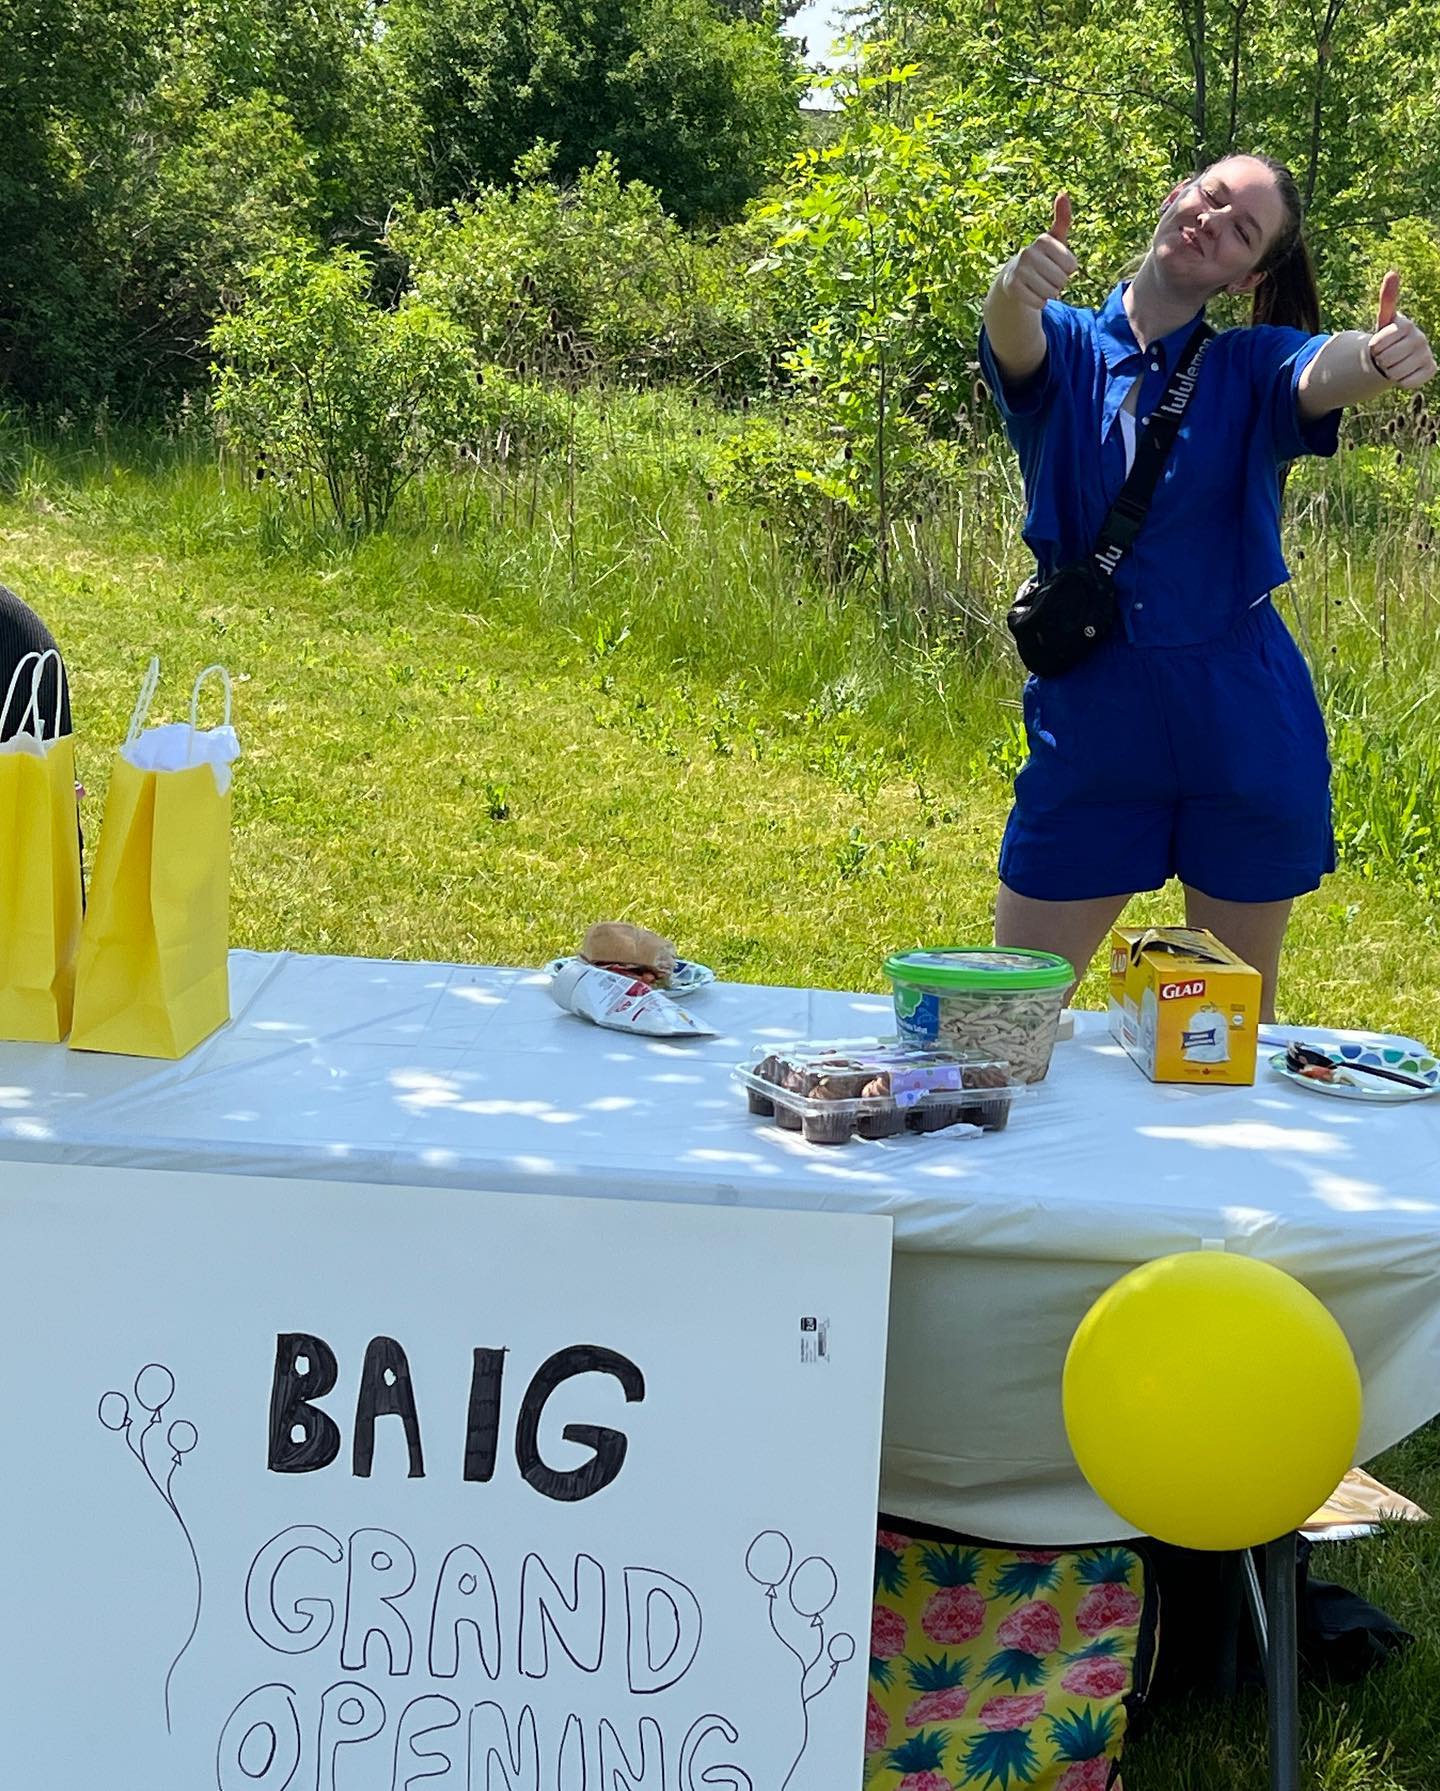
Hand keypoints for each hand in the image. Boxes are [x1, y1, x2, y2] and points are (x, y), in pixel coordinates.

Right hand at [1002, 193, 1078, 312]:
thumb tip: (1063, 192)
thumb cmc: (1041, 257)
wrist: (1013, 276)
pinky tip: (1031, 294)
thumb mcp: (1054, 239)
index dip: (1068, 270)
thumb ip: (1062, 218)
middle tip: (1046, 277)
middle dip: (1058, 283)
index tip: (1056, 265)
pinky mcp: (1012, 287)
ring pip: (1051, 293)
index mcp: (1043, 240)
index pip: (1072, 266)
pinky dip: (1039, 303)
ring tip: (1038, 285)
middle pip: (1062, 280)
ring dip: (1049, 294)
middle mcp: (1028, 252)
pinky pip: (1039, 303)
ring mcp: (1018, 269)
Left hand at [1367, 271, 1436, 388]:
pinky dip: (1402, 381)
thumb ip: (1387, 299)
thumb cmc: (1386, 340)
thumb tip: (1392, 272)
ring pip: (1396, 372)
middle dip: (1380, 361)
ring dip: (1389, 372)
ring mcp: (1426, 354)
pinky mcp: (1431, 369)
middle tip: (1385, 356)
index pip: (1380, 342)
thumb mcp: (1383, 322)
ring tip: (1393, 364)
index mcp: (1406, 325)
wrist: (1395, 358)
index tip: (1378, 344)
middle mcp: (1420, 337)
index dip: (1375, 346)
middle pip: (1387, 358)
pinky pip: (1408, 382)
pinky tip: (1404, 373)